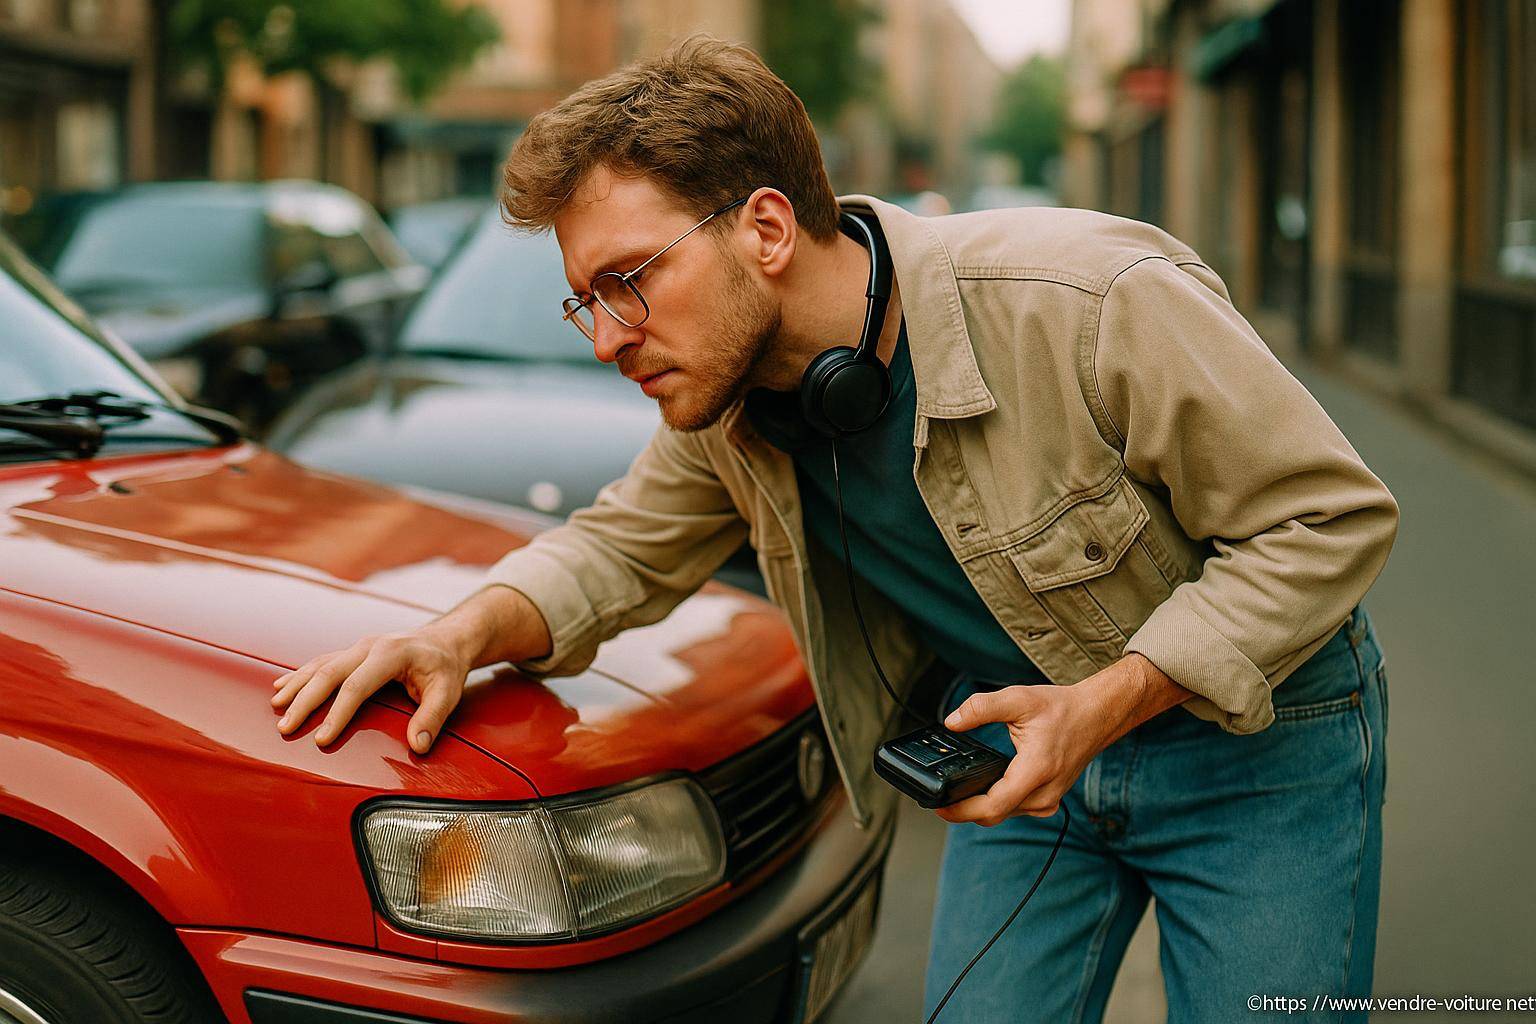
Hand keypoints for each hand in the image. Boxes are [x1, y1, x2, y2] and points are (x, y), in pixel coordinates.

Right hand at [270, 627, 472, 753]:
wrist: (445, 641)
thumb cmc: (445, 668)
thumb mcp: (448, 692)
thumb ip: (433, 717)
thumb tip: (418, 746)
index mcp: (391, 653)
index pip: (356, 686)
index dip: (337, 714)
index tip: (321, 740)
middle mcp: (369, 646)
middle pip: (329, 673)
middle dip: (305, 701)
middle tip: (286, 728)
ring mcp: (358, 647)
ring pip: (320, 665)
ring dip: (296, 687)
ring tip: (275, 708)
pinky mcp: (353, 653)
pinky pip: (321, 662)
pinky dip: (299, 675)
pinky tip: (280, 687)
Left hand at [932, 679, 1111, 827]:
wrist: (1096, 715)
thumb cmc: (1062, 708)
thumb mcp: (1018, 698)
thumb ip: (981, 707)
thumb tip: (952, 721)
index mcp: (1036, 770)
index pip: (993, 805)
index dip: (962, 810)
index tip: (939, 806)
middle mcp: (1044, 793)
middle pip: (994, 815)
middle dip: (964, 810)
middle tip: (938, 799)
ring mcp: (1048, 801)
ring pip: (1004, 814)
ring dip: (979, 807)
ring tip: (955, 792)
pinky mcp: (1048, 801)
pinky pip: (1015, 809)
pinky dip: (996, 803)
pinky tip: (982, 790)